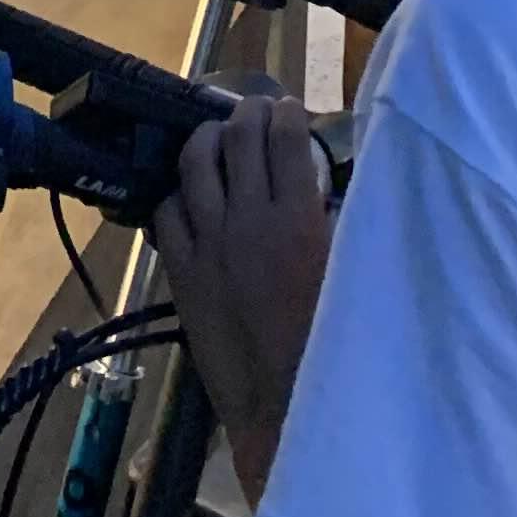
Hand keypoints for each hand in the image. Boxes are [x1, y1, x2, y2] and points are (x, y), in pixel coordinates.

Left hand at [153, 90, 333, 497]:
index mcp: (298, 220)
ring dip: (208, 140)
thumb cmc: (330, 348)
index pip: (286, 141)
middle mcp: (248, 219)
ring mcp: (209, 242)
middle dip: (248, 113)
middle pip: (238, 138)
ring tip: (218, 137)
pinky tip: (190, 194)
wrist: (283, 406)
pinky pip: (168, 211)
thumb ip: (336, 226)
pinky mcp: (181, 269)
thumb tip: (323, 190)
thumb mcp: (349, 277)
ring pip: (195, 163)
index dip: (287, 115)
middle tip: (255, 111)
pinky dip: (178, 193)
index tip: (290, 109)